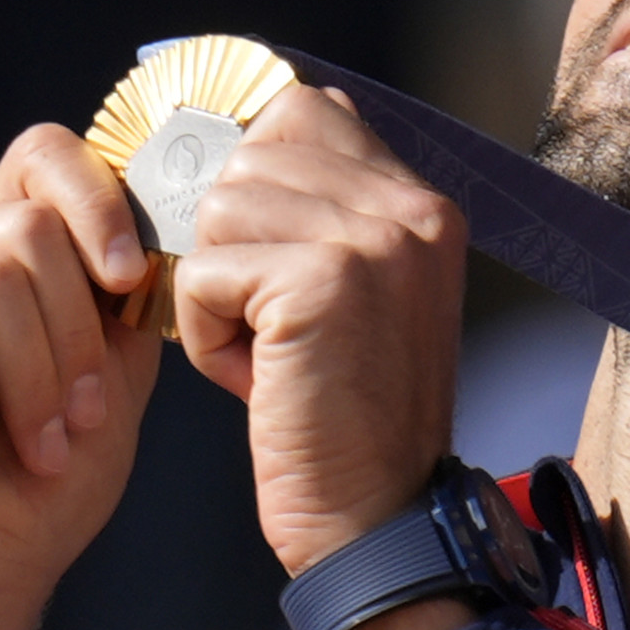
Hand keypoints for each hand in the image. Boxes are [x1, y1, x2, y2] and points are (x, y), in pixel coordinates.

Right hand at [0, 125, 158, 629]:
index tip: (129, 280)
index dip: (98, 201)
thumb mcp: (114, 375)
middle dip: (74, 338)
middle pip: (32, 228)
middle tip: (72, 421)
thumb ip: (124, 294)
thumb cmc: (44, 486)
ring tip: (27, 444)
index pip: (45, 156)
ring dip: (30, 381)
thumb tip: (155, 229)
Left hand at [175, 83, 467, 593]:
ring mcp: (376, 240)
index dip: (251, 165)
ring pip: (218, 208)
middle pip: (250, 154)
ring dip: (214, 286)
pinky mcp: (325, 282)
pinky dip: (206, 332)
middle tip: (261, 317)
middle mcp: (412, 208)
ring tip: (263, 350)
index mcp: (425, 204)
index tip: (250, 240)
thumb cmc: (345, 416)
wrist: (378, 520)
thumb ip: (322, 216)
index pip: (305, 109)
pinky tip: (254, 378)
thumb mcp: (356, 295)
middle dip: (227, 237)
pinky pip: (205, 270)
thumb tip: (233, 137)